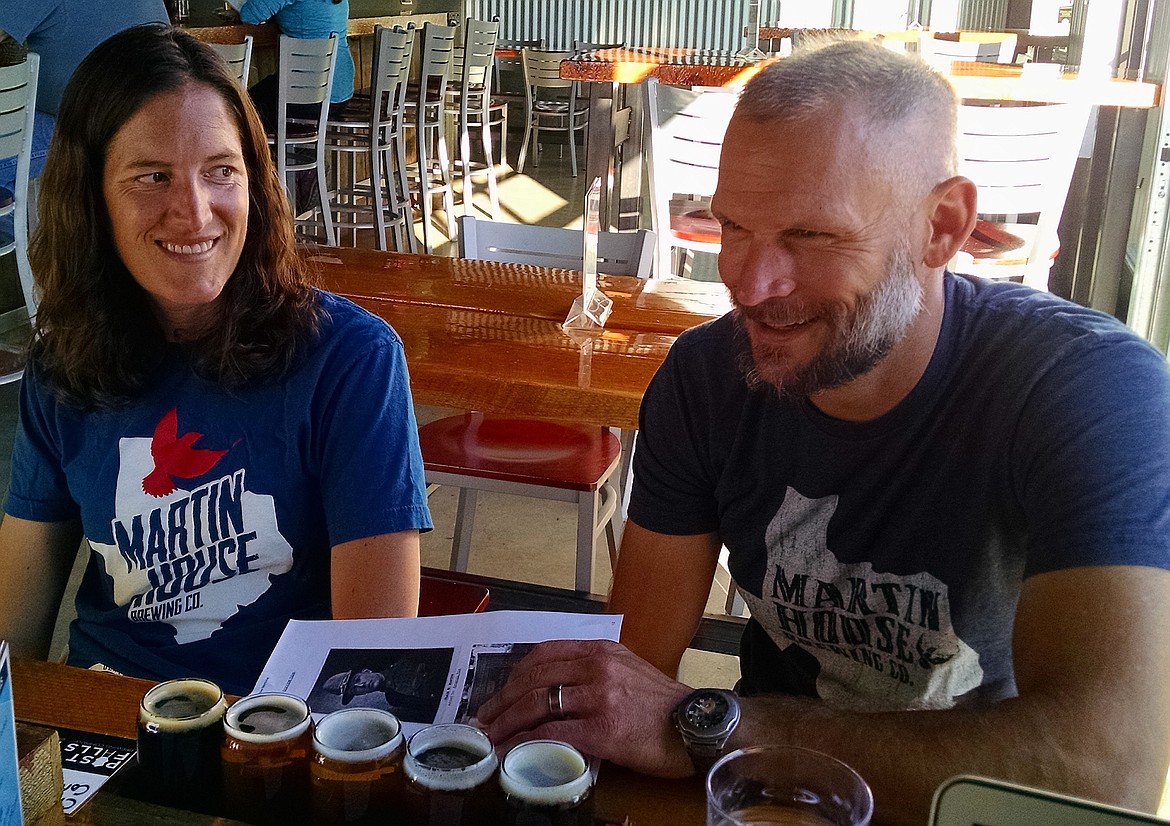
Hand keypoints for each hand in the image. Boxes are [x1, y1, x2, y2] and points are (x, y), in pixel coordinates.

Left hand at [477, 639, 695, 777]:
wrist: (697, 726)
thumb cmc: (664, 705)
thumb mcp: (628, 670)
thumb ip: (594, 670)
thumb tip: (557, 687)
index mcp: (601, 650)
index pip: (544, 654)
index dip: (514, 675)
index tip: (499, 693)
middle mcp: (597, 667)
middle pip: (533, 678)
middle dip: (501, 700)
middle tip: (484, 718)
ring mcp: (599, 697)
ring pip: (536, 703)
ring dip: (506, 722)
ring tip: (491, 737)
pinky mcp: (602, 729)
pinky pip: (552, 733)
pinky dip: (525, 743)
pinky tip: (512, 751)